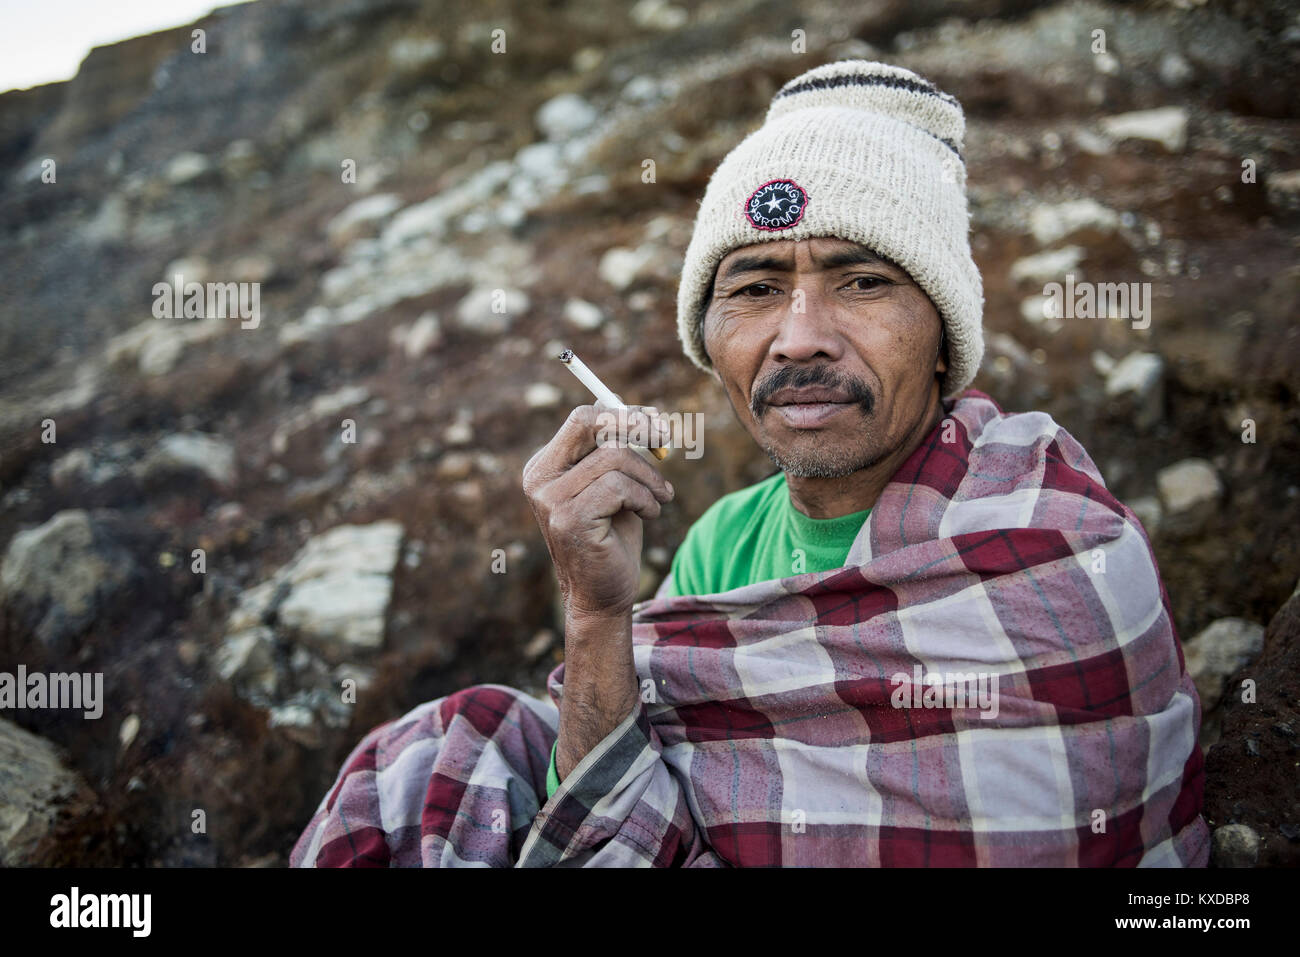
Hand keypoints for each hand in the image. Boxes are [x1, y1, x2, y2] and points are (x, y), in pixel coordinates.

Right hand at [522, 403, 673, 621]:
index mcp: (546, 466)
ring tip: (659, 498)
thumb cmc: (612, 538)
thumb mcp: (614, 485)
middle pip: (589, 423)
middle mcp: (540, 478)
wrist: (602, 595)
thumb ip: (612, 449)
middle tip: (665, 441)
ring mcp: (550, 499)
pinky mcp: (568, 518)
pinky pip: (619, 486)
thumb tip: (624, 404)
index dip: (623, 413)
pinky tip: (649, 514)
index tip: (655, 422)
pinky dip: (645, 498)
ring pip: (614, 457)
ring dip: (648, 477)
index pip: (583, 418)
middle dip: (635, 426)